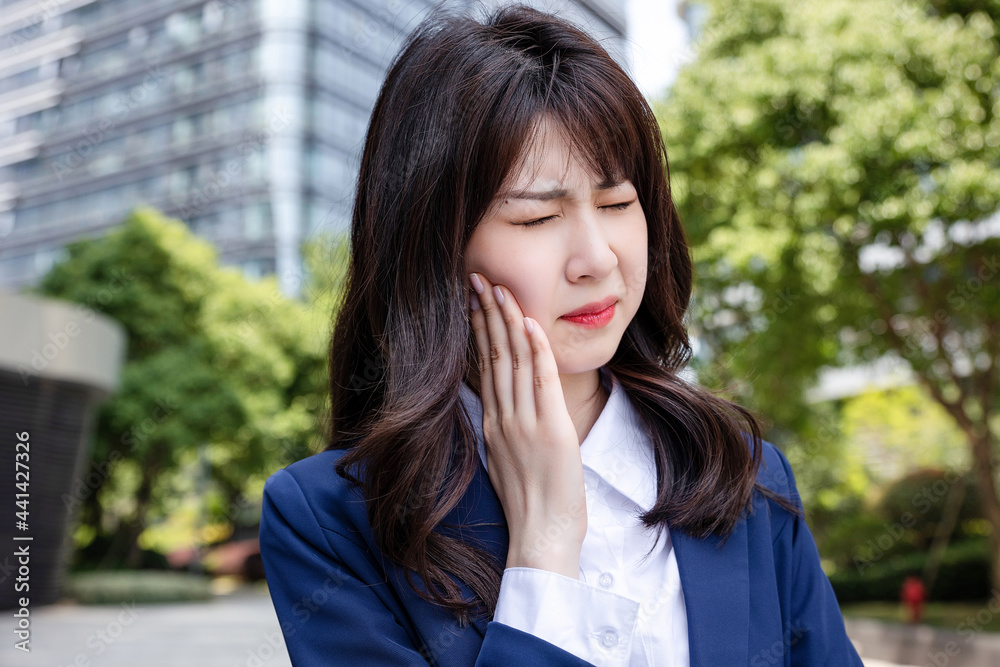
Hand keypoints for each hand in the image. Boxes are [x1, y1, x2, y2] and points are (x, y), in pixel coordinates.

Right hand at [467, 272, 586, 578]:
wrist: (541, 537)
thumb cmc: (531, 506)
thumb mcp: (506, 462)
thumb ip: (503, 431)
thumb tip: (502, 409)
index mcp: (492, 425)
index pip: (484, 366)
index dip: (479, 330)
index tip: (474, 301)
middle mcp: (503, 418)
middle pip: (492, 355)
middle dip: (486, 313)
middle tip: (479, 279)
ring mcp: (524, 422)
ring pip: (513, 360)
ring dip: (507, 320)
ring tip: (500, 287)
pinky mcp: (550, 429)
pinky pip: (541, 380)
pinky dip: (535, 349)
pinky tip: (528, 322)